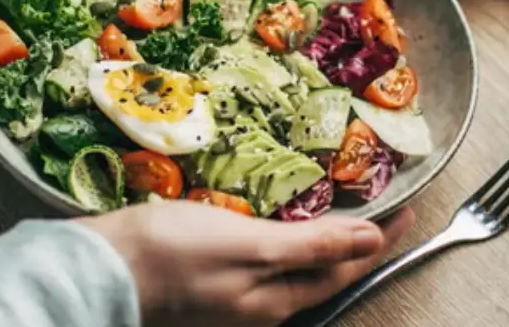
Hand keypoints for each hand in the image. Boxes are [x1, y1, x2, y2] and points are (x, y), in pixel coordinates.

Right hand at [80, 201, 415, 326]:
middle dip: (357, 240)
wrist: (101, 268)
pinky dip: (288, 234)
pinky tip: (281, 214)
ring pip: (296, 264)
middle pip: (325, 270)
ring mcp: (237, 293)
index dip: (381, 239)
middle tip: (380, 204)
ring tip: (341, 204)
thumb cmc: (176, 254)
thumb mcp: (251, 247)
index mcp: (278, 299)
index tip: (408, 210)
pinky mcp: (214, 278)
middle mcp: (263, 304)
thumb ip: (312, 245)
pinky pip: (267, 256)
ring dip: (324, 236)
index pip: (347, 267)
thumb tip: (371, 240)